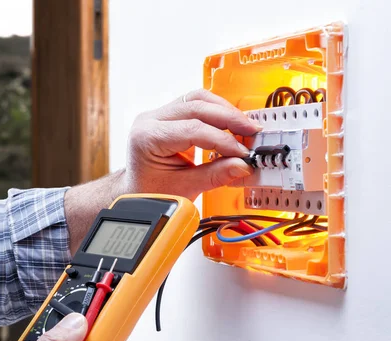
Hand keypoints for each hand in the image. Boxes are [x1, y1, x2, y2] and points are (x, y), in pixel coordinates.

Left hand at [124, 88, 261, 199]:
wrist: (138, 191)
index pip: (192, 129)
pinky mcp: (168, 115)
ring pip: (197, 98)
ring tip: (245, 127)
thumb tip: (242, 165)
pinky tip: (231, 123)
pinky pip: (195, 103)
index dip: (223, 139)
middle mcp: (150, 120)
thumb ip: (214, 175)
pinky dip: (216, 111)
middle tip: (252, 133)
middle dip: (229, 118)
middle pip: (196, 105)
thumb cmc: (151, 192)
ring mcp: (158, 114)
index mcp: (148, 137)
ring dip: (224, 110)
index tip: (243, 152)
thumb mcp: (184, 188)